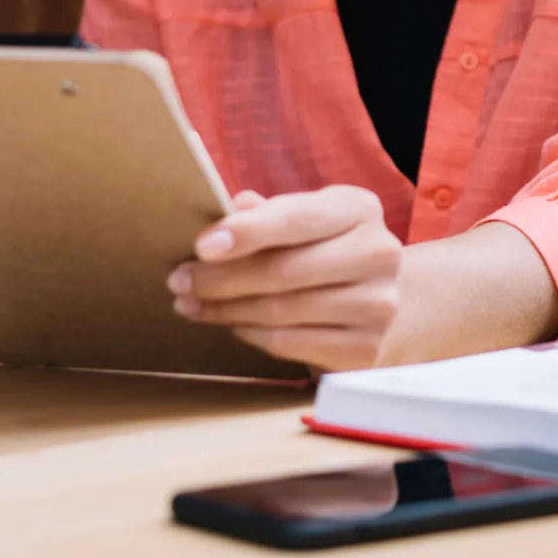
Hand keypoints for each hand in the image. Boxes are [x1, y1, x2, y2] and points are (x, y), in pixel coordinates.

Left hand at [169, 186, 402, 371]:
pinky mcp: (365, 348)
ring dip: (226, 309)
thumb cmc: (321, 251)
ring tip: (191, 304)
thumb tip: (230, 208)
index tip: (201, 246)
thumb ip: (266, 213)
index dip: (247, 233)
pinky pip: (288, 343)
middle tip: (179, 281)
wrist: (373, 300)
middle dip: (221, 278)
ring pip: (281, 310)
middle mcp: (378, 253)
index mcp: (359, 209)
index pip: (297, 219)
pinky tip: (231, 324)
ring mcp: (378, 304)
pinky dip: (250, 334)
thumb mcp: (301, 220)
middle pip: (283, 270)